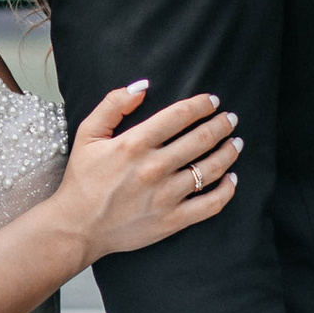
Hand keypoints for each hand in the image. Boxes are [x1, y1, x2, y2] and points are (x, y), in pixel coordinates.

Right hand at [59, 81, 238, 266]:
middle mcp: (154, 168)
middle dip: (221, 125)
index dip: (201, 105)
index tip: (213, 102)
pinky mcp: (172, 220)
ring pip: (210, 169)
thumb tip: (142, 86)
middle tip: (231, 119)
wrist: (77, 226)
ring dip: (229, 152)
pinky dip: (227, 190)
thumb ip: (112, 105)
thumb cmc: (82, 179)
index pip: (180, 115)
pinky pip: (210, 204)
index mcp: (134, 144)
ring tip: (235, 143)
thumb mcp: (87, 134)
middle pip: (201, 139)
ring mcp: (166, 196)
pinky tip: (232, 179)